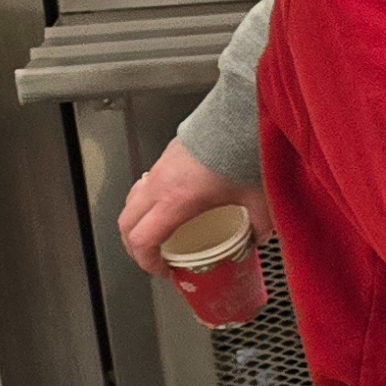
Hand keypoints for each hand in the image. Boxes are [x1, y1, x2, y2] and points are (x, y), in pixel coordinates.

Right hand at [116, 137, 257, 276]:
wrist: (239, 114)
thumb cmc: (244, 151)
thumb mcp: (258, 197)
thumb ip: (260, 223)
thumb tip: (261, 239)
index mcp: (175, 201)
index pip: (141, 239)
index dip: (146, 262)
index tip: (163, 271)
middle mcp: (160, 185)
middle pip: (125, 223)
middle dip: (133, 246)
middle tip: (153, 258)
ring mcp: (159, 168)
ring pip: (130, 201)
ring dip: (136, 222)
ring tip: (158, 234)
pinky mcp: (166, 156)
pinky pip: (144, 184)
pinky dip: (146, 201)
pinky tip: (169, 206)